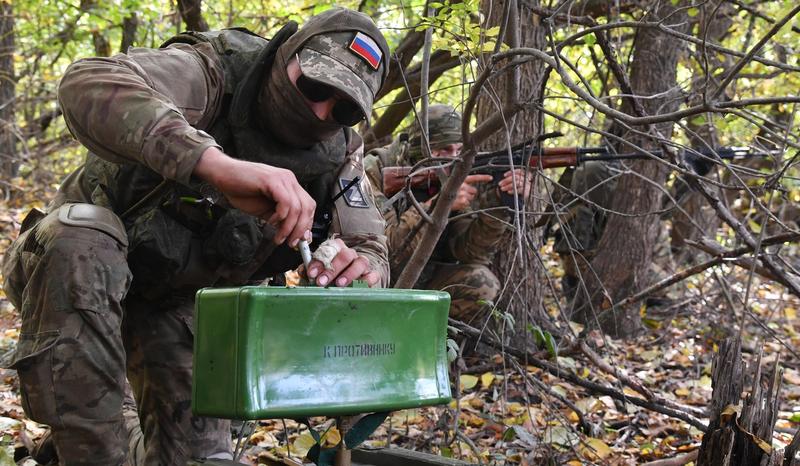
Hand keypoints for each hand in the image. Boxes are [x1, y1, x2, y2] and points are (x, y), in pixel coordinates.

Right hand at [194, 147, 314, 245]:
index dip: (307, 224)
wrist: (222, 175)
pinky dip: (281, 216)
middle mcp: (289, 180)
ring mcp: (282, 178)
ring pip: (298, 208)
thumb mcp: (265, 210)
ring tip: (279, 237)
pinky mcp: (272, 180)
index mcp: (290, 185)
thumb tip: (293, 234)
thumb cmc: (241, 190)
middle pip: (307, 207)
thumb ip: (280, 220)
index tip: (301, 240)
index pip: (308, 206)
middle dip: (301, 229)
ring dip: (289, 228)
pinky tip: (270, 221)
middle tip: (291, 243)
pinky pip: (286, 202)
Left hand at [305, 238, 378, 286]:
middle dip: (332, 269)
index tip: (311, 273)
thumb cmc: (332, 275)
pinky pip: (372, 275)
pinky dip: (366, 281)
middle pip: (344, 255)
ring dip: (349, 273)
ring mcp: (362, 264)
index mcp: (336, 249)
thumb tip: (303, 271)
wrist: (351, 281)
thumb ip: (310, 270)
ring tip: (339, 284)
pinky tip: (357, 288)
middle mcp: (350, 254)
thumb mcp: (318, 272)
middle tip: (322, 282)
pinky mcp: (371, 274)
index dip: (319, 260)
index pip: (329, 248)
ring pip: (360, 262)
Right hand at [451, 174, 492, 211]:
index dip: (483, 177)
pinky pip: (467, 203)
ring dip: (466, 199)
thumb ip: (464, 185)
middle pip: (474, 191)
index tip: (491, 178)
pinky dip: (463, 204)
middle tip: (462, 195)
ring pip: (471, 198)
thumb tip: (474, 190)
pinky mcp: (462, 201)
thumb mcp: (454, 186)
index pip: (474, 178)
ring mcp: (462, 193)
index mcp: (460, 180)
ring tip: (458, 199)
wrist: (438, 201)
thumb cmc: (447, 193)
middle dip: (470, 194)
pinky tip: (457, 202)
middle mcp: (462, 185)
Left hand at [497, 169, 531, 197]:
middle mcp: (526, 178)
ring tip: (502, 188)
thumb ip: (510, 179)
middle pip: (516, 177)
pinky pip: (520, 190)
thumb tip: (503, 181)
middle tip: (500, 184)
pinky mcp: (526, 191)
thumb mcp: (515, 182)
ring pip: (517, 183)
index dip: (511, 172)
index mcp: (524, 174)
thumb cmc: (519, 188)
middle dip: (507, 180)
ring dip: (508, 186)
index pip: (518, 171)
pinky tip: (508, 191)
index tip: (504, 175)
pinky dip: (513, 190)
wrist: (525, 196)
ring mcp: (526, 185)